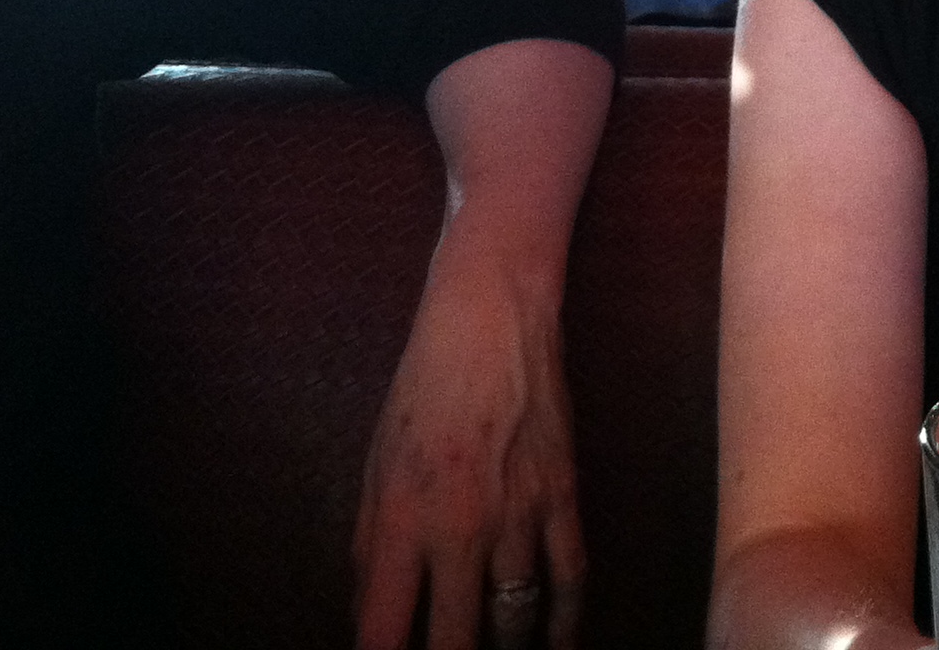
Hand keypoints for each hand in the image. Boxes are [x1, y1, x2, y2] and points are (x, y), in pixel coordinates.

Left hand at [354, 253, 585, 649]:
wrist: (491, 322)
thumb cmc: (422, 391)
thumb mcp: (374, 468)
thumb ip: (369, 547)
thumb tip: (371, 611)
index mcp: (399, 523)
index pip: (383, 632)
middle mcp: (458, 530)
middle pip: (454, 641)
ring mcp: (518, 516)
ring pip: (516, 621)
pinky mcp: (563, 496)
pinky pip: (570, 578)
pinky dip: (565, 623)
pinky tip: (557, 645)